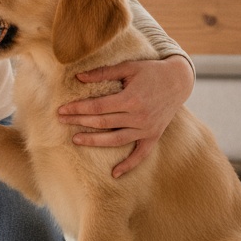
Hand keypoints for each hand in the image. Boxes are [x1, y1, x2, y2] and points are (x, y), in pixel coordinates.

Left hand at [57, 55, 193, 178]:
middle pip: (103, 123)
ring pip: (116, 140)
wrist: (178, 81)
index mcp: (131, 99)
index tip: (62, 109)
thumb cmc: (150, 71)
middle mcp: (138, 117)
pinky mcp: (153, 136)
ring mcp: (146, 129)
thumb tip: (78, 77)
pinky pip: (140, 155)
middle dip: (80, 121)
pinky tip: (114, 174)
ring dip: (94, 141)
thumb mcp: (128, 67)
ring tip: (75, 140)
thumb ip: (103, 73)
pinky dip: (129, 165)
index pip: (98, 107)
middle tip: (61, 121)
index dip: (78, 108)